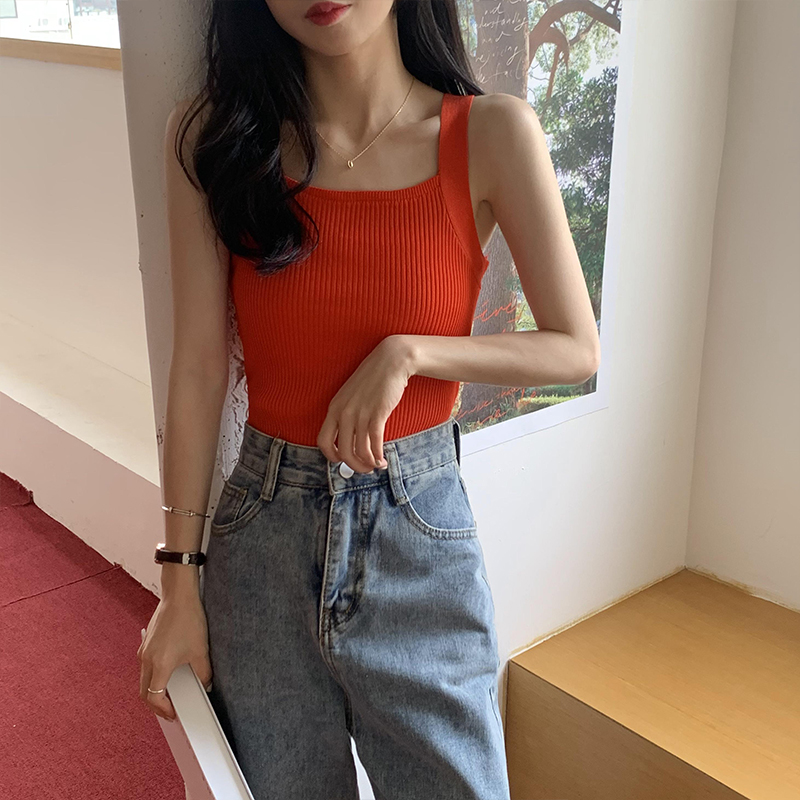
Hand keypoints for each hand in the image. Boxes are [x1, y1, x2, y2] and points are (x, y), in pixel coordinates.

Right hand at [137, 591, 212, 721]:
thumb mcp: (200, 650)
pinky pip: (146, 666)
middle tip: (170, 709)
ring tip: (171, 693)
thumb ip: (204, 673)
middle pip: (144, 692)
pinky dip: (153, 676)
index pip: (153, 698)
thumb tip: (206, 685)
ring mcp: (144, 651)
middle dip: (156, 705)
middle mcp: (146, 660)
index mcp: (158, 665)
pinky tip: (168, 673)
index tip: (174, 713)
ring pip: (144, 679)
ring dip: (154, 690)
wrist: (179, 595)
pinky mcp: (146, 643)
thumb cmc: (188, 619)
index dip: (163, 710)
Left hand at [318, 335, 415, 473]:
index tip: (343, 461)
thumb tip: (350, 440)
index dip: (332, 457)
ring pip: (359, 451)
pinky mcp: (377, 414)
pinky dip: (378, 456)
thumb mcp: (352, 396)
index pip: (323, 441)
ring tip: (377, 465)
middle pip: (342, 451)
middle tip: (365, 469)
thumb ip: (348, 415)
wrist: (391, 361)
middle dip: (354, 466)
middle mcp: (343, 413)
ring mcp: (360, 413)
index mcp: (334, 409)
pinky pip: (374, 443)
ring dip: (369, 463)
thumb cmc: (373, 380)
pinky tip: (383, 459)